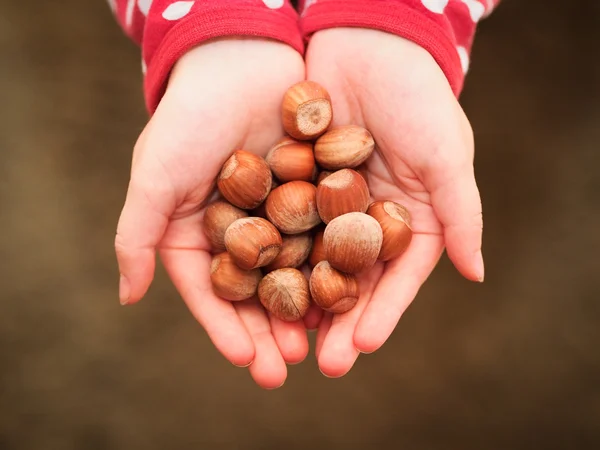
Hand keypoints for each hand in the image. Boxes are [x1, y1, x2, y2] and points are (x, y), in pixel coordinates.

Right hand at [115, 39, 307, 388]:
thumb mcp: (154, 175)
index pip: (212, 291)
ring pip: (293, 274)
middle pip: (256, 292)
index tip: (244, 360)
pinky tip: (347, 294)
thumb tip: (127, 298)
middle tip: (287, 366)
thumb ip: (137, 235)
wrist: (240, 59)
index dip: (225, 328)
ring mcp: (279, 214)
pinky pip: (325, 237)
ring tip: (319, 344)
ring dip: (304, 310)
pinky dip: (334, 267)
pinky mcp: (313, 194)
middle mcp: (240, 230)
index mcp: (198, 233)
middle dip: (269, 331)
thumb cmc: (189, 116)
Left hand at [305, 28, 484, 376]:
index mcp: (407, 220)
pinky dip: (271, 256)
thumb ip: (460, 214)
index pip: (395, 279)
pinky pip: (281, 226)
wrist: (368, 43)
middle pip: (350, 281)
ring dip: (299, 301)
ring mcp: (328, 204)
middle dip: (336, 322)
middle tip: (319, 364)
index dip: (381, 314)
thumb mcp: (445, 154)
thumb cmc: (418, 96)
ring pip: (312, 262)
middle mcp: (366, 220)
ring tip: (284, 339)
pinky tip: (255, 285)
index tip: (361, 348)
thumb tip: (476, 274)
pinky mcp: (294, 184)